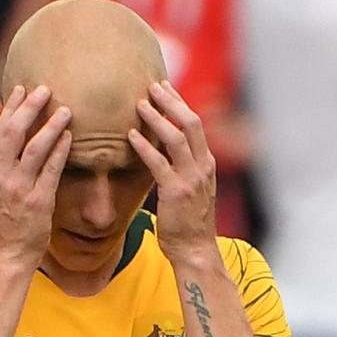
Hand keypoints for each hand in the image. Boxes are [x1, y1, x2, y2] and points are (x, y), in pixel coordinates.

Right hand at [0, 85, 71, 266]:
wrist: (6, 253)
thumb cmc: (3, 214)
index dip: (12, 105)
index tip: (24, 87)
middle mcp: (0, 176)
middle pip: (14, 132)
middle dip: (30, 108)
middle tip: (46, 89)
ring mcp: (19, 189)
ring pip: (35, 149)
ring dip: (51, 126)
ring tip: (65, 110)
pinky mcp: (38, 202)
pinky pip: (51, 171)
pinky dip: (60, 151)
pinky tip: (70, 138)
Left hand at [128, 81, 217, 264]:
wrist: (195, 250)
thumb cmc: (189, 222)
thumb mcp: (193, 190)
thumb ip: (182, 169)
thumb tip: (162, 153)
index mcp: (206, 163)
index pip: (195, 124)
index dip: (180, 103)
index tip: (165, 88)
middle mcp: (202, 166)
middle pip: (190, 123)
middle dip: (171, 101)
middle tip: (152, 86)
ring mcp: (191, 178)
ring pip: (176, 138)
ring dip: (157, 118)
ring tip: (139, 105)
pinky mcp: (175, 192)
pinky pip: (158, 163)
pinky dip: (144, 147)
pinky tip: (129, 136)